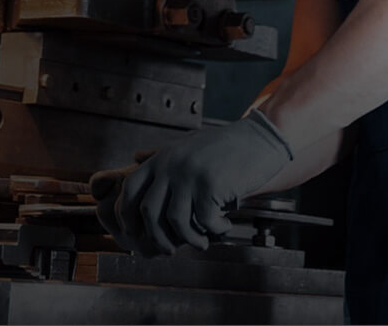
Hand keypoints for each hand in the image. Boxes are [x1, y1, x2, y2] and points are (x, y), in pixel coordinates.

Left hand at [91, 111, 292, 256]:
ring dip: (189, 239)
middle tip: (170, 249)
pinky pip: (204, 220)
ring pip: (175, 221)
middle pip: (148, 211)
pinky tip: (224, 225)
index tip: (135, 233)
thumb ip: (161, 154)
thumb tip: (135, 156)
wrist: (260, 138)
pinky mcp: (210, 184)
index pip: (130, 189)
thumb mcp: (187, 144)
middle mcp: (171, 164)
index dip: (127, 216)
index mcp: (162, 157)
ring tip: (202, 242)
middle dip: (157, 237)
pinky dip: (215, 230)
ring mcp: (190, 174)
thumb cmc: (226, 145)